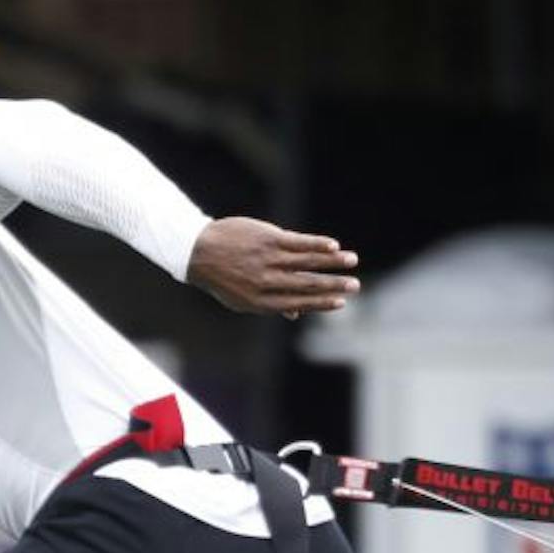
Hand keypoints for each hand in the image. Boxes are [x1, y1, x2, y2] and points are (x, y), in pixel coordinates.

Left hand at [187, 217, 358, 319]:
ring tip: (352, 261)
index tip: (341, 302)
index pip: (299, 303)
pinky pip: (297, 242)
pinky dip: (316, 243)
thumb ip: (271, 304)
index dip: (321, 303)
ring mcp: (268, 259)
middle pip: (307, 284)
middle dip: (333, 286)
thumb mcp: (242, 299)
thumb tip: (296, 313)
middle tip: (355, 285)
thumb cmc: (222, 278)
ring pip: (307, 261)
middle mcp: (267, 282)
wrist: (198, 251)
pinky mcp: (267, 239)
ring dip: (332, 261)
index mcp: (261, 302)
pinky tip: (333, 245)